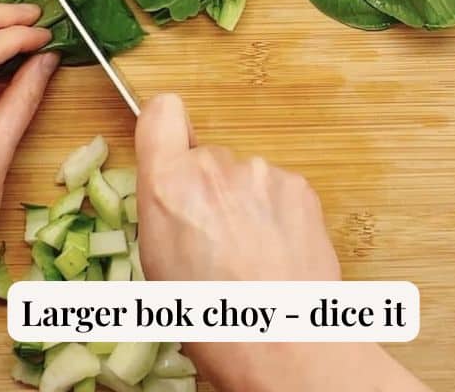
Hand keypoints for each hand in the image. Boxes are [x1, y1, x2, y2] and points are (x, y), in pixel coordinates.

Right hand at [136, 93, 430, 391]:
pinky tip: (277, 251)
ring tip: (250, 253)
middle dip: (207, 187)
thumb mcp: (154, 260)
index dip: (164, 128)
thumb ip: (161, 206)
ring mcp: (261, 174)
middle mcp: (213, 167)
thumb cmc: (210, 315)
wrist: (283, 343)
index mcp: (167, 184)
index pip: (161, 111)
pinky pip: (277, 189)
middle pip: (205, 156)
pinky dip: (276, 213)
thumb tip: (171, 191)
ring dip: (244, 203)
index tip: (169, 151)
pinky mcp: (300, 187)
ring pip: (243, 176)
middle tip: (213, 236)